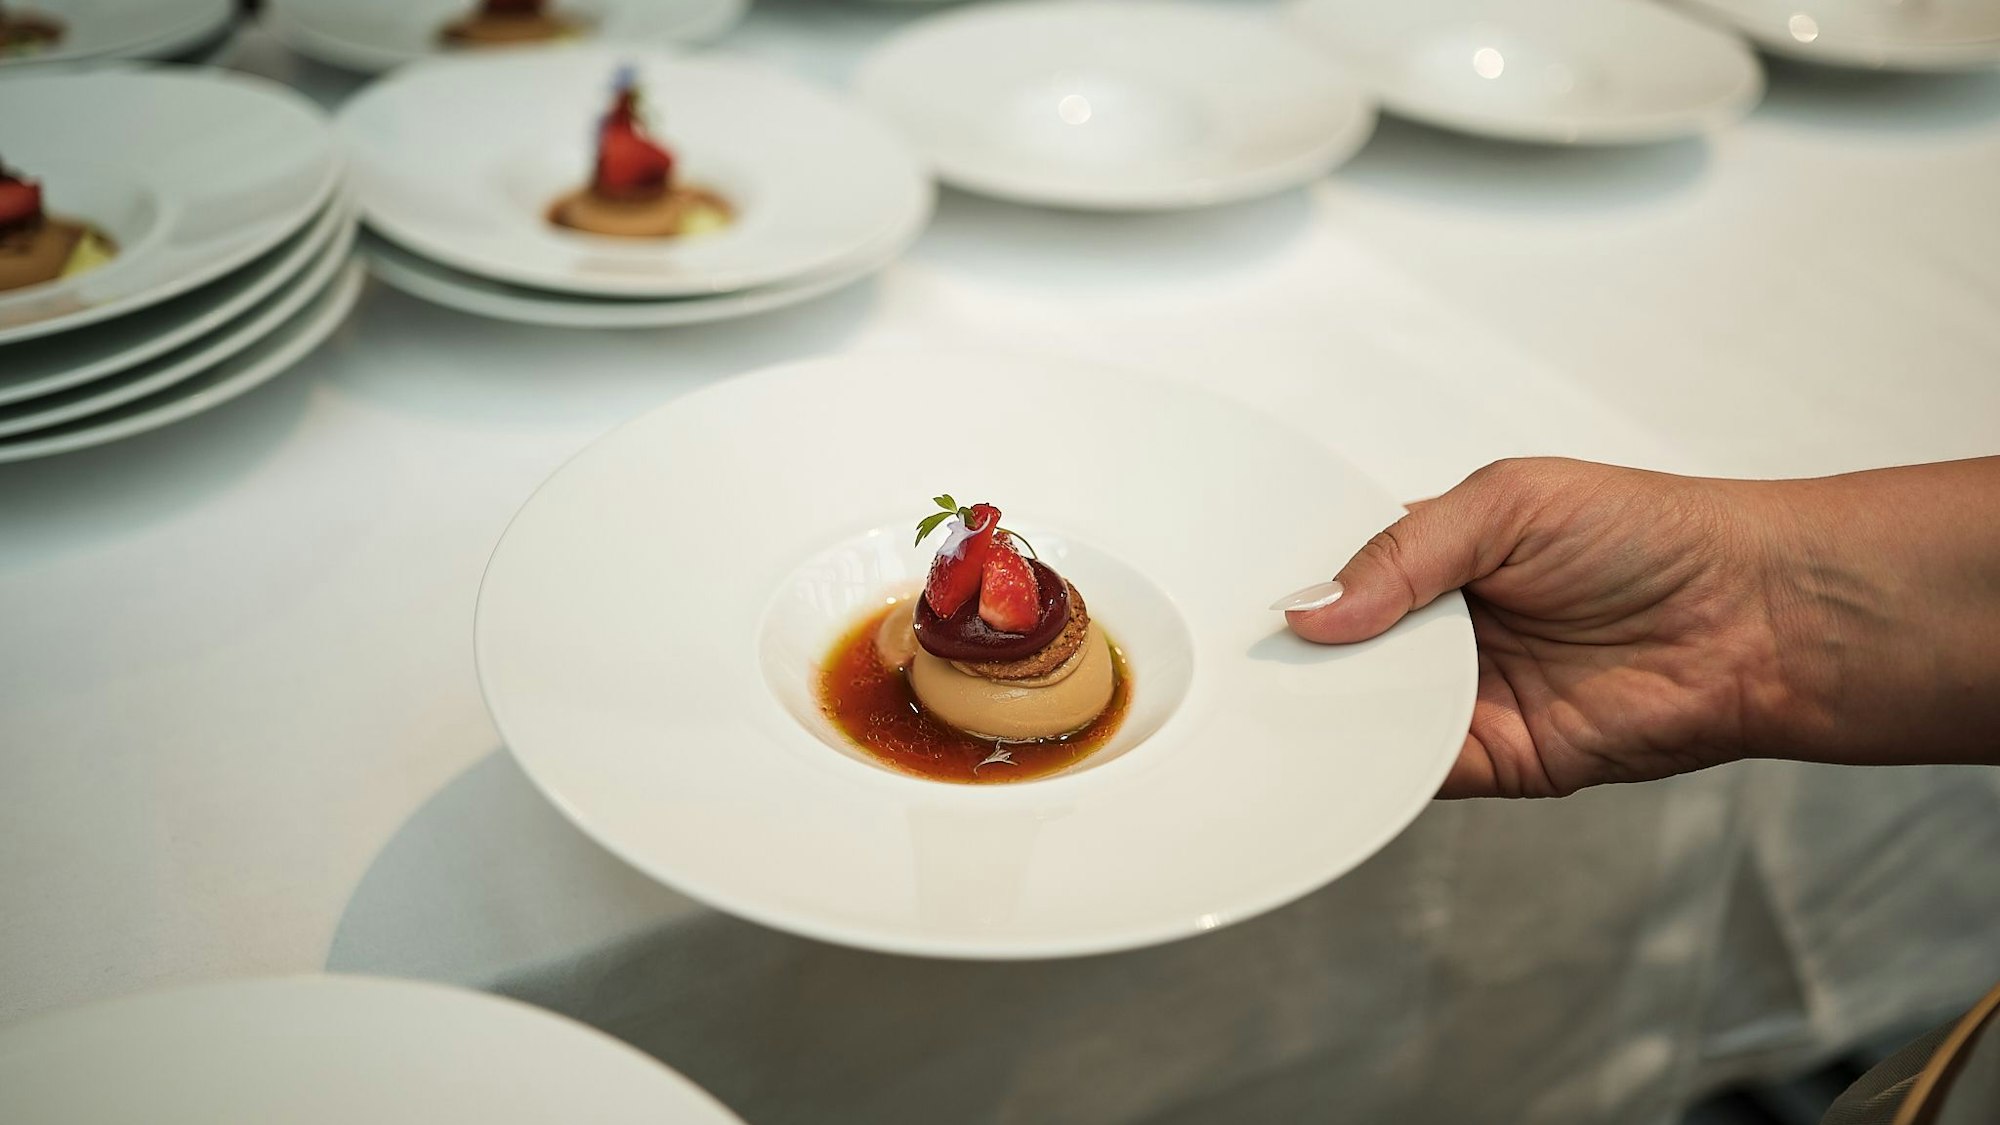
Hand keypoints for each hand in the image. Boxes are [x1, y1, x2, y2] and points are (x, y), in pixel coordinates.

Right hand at [1276, 458, 1793, 797]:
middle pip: (1339, 654)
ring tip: (1260, 708)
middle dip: (1292, 660)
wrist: (1750, 617)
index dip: (1289, 589)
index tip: (1228, 602)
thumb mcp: (1507, 505)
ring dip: (1322, 714)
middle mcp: (1440, 631)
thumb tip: (1311, 613)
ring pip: (1365, 715)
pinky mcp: (1493, 760)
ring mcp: (1463, 698)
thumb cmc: (1647, 536)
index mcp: (1435, 557)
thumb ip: (1405, 553)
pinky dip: (1369, 768)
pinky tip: (1327, 752)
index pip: (1338, 576)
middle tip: (1228, 664)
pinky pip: (1413, 770)